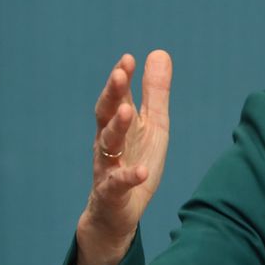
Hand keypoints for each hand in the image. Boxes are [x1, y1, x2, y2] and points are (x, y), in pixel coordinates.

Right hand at [75, 51, 172, 264]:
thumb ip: (154, 92)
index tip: (128, 58)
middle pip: (105, 115)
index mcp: (119, 125)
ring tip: (127, 112)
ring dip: (116, 128)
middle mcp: (109, 143)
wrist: (117, 212)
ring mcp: (107, 167)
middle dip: (112, 94)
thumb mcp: (152, 124)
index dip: (121, 78)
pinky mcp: (112, 194)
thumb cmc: (135, 161)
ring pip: (107, 145)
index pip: (117, 97)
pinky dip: (128, 177)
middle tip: (119, 74)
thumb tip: (158, 52)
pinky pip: (118, 184)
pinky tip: (140, 171)